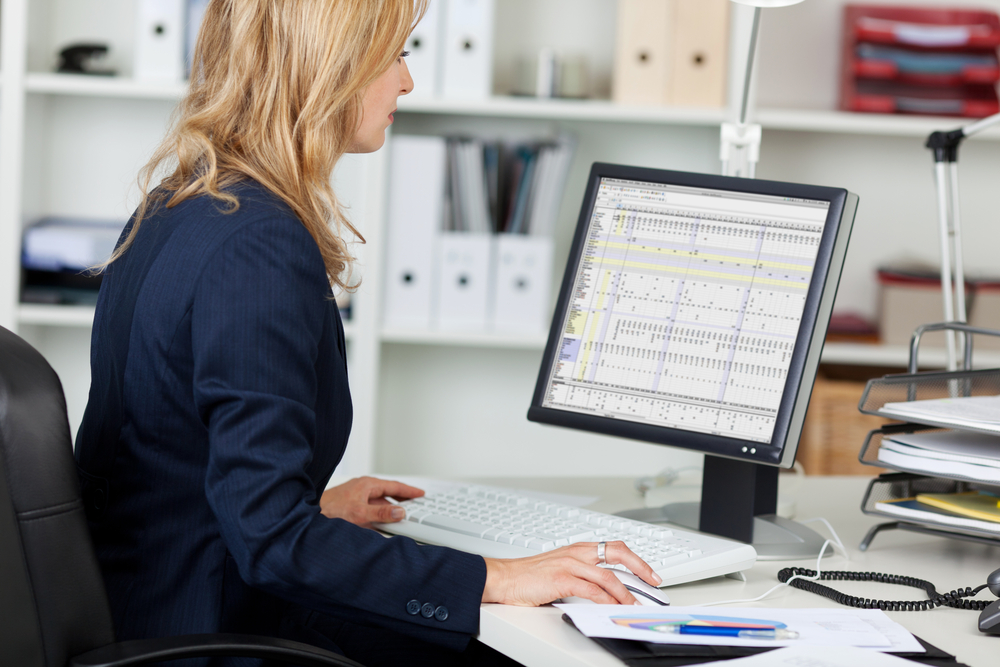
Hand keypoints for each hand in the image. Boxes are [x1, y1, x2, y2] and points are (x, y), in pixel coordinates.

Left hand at [319, 476, 423, 528]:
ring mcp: (357, 495)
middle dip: (403, 497)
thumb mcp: (360, 514)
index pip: (394, 486)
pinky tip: (383, 520)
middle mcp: (363, 488)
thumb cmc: (331, 511)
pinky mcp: (352, 504)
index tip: (421, 494)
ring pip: (380, 500)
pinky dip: (381, 512)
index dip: (409, 491)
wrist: (309, 515)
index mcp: (368, 485)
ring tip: (403, 513)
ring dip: (391, 506)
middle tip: (416, 502)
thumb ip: (382, 513)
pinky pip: (371, 506)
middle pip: (388, 492)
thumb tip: (400, 512)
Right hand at [482, 541, 661, 605]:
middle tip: (653, 581)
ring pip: (608, 576)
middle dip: (640, 567)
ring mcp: (570, 564)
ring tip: (634, 605)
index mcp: (578, 548)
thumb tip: (604, 591)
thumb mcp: (560, 568)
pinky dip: (606, 600)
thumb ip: (582, 575)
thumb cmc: (529, 575)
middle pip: (618, 553)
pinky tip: (613, 607)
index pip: (614, 547)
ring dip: (626, 593)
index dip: (635, 558)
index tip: (649, 572)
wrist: (504, 577)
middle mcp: (577, 552)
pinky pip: (592, 590)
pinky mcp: (563, 578)